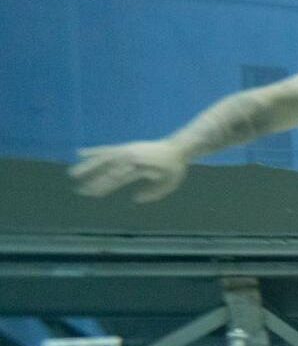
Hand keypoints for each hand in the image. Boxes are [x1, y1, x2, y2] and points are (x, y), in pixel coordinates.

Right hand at [71, 140, 188, 201]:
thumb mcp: (169, 184)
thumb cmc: (175, 169)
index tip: (91, 193)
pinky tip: (79, 153)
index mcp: (141, 167)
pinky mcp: (126, 147)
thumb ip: (153, 193)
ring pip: (102, 158)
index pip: (118, 179)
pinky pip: (107, 149)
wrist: (178, 147)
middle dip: (92, 180)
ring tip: (72, 173)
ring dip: (86, 166)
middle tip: (79, 191)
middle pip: (107, 169)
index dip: (104, 186)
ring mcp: (127, 150)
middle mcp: (131, 157)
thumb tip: (135, 198)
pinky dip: (93, 151)